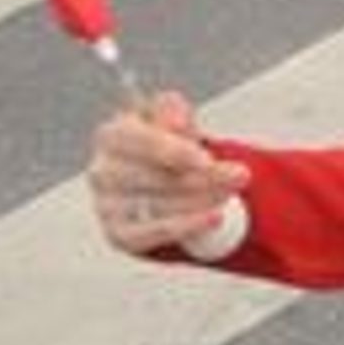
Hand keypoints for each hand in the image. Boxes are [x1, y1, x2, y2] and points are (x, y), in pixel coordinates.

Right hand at [88, 92, 250, 257]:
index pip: (141, 142)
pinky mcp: (117, 233)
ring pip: (159, 206)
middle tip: (241, 176)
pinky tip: (214, 217)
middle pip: (157, 177)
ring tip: (232, 193)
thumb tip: (175, 122)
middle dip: (204, 177)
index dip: (176, 152)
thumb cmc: (167, 142)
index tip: (207, 160)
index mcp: (112, 135)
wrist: (159, 182)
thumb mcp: (172, 116)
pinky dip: (186, 227)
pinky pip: (150, 236)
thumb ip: (171, 109)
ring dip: (201, 201)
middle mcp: (102, 171)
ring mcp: (106, 205)